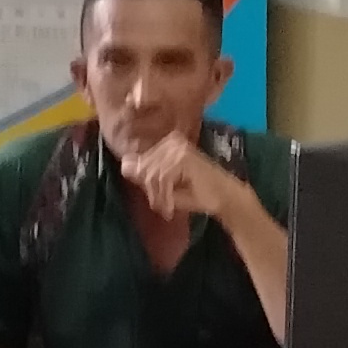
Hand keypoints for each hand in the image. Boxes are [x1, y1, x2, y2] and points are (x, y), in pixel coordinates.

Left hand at [120, 129, 245, 222]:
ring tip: (169, 207)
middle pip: (143, 168)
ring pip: (151, 175)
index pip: (139, 161)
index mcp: (167, 143)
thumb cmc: (195, 192)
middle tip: (164, 206)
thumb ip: (145, 174)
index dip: (145, 183)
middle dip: (152, 192)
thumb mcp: (164, 185)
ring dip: (159, 196)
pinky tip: (173, 205)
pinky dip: (166, 196)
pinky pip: (162, 179)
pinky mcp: (184, 158)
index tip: (156, 200)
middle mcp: (172, 140)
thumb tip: (124, 164)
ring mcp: (179, 148)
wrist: (223, 197)